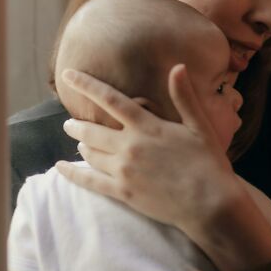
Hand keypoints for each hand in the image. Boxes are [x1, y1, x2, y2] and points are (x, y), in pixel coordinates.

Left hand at [56, 65, 236, 234]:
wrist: (210, 204)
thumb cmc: (208, 163)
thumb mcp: (199, 126)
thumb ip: (184, 97)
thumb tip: (178, 66)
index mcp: (148, 126)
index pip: (110, 100)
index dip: (87, 85)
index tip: (69, 76)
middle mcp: (131, 146)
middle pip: (93, 130)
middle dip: (77, 124)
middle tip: (67, 122)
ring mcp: (124, 170)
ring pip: (91, 154)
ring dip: (81, 145)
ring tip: (78, 141)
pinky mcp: (123, 192)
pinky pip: (90, 181)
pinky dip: (72, 173)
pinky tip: (60, 167)